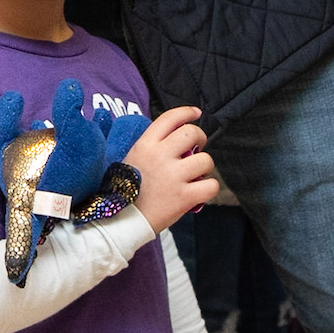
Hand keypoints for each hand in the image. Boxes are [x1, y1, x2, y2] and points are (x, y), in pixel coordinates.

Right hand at [131, 106, 217, 231]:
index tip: (196, 113)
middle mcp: (160, 156)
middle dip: (200, 137)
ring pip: (206, 160)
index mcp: (145, 145)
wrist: (122, 220)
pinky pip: (211, 185)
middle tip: (197, 148)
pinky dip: (209, 187)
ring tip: (196, 174)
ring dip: (205, 166)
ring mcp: (173, 176)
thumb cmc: (126, 189)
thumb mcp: (132, 158)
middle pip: (192, 133)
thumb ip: (152, 146)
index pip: (170, 118)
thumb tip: (176, 138)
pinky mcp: (184, 197)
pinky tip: (199, 191)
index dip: (186, 112)